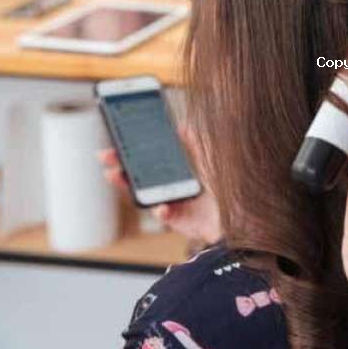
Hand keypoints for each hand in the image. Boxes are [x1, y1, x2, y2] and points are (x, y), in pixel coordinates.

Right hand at [99, 130, 221, 245]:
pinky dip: (162, 211)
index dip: (130, 153)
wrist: (243, 214)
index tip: (115, 140)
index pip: (147, 163)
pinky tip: (161, 206)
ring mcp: (171, 207)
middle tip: (104, 155)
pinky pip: (166, 217)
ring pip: (144, 196)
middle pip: (138, 178)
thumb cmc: (226, 189)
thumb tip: (182, 126)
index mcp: (174, 176)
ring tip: (115, 174)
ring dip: (128, 186)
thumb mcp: (211, 161)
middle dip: (119, 166)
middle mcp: (169, 191)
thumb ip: (197, 145)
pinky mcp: (178, 222)